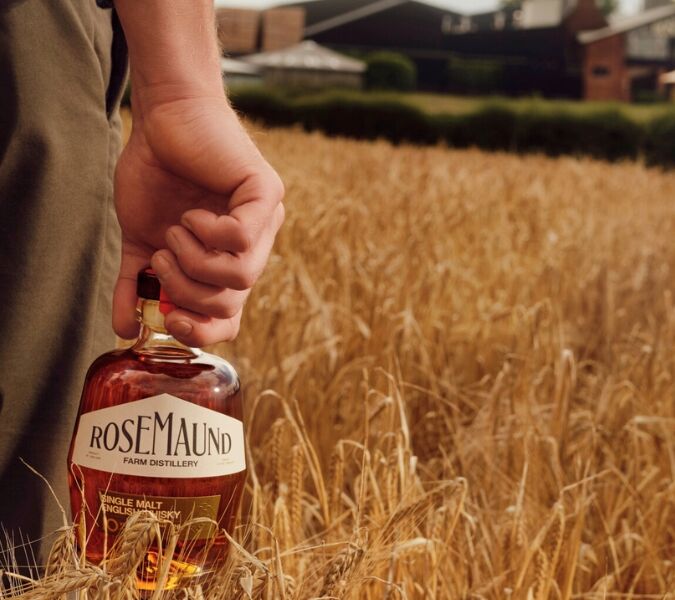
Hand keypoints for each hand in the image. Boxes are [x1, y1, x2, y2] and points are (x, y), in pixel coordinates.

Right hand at [112, 95, 284, 345]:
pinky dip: (208, 232)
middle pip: (231, 307)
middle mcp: (251, 249)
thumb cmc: (155, 174)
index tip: (168, 318)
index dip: (200, 331)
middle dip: (186, 294)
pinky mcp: (266, 194)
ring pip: (241, 278)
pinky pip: (242, 239)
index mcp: (225, 264)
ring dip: (194, 262)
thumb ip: (138, 283)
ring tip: (176, 232)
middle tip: (164, 260)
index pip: (229, 320)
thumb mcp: (141, 240)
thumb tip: (127, 330)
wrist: (162, 117)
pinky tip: (193, 214)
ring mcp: (264, 223)